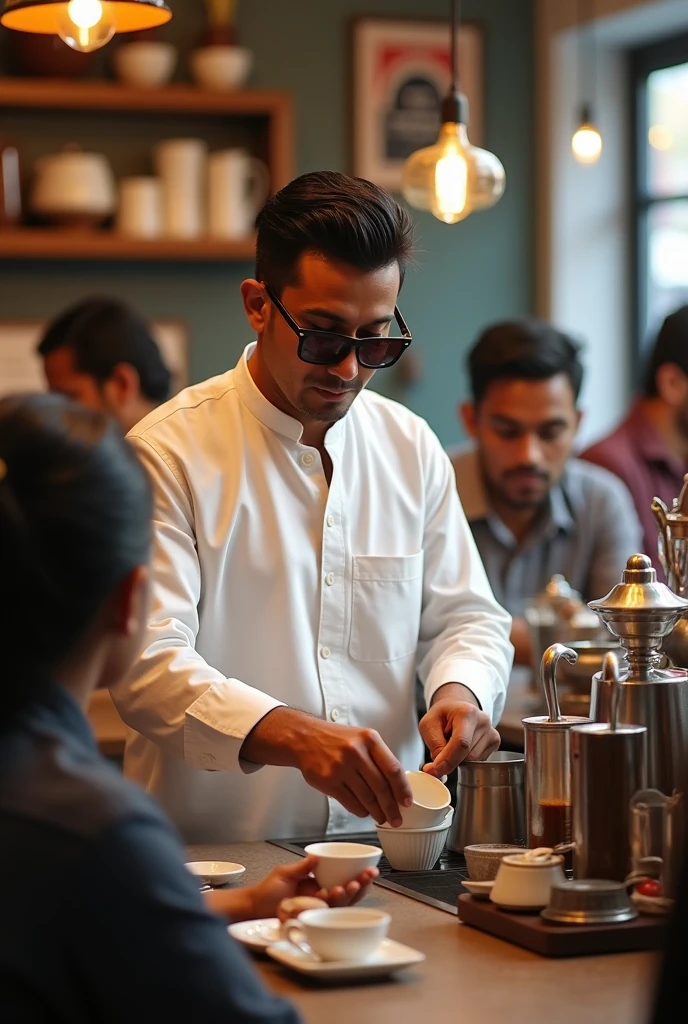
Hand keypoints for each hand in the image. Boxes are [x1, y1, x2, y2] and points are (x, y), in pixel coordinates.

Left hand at [205, 855, 378, 922]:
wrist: (252, 907)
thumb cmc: (266, 891)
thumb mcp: (285, 873)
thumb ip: (302, 867)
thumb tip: (318, 856)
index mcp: (318, 886)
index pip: (343, 881)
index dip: (357, 878)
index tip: (370, 869)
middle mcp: (320, 899)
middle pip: (346, 895)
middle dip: (359, 886)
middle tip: (368, 876)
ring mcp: (315, 911)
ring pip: (338, 905)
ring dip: (346, 895)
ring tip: (349, 885)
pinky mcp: (308, 920)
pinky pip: (322, 914)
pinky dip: (329, 904)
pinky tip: (334, 894)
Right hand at [297, 721, 412, 826]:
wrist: (305, 738)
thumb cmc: (337, 739)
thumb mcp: (362, 738)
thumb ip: (379, 757)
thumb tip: (398, 785)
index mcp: (369, 739)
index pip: (393, 768)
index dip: (402, 789)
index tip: (407, 802)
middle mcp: (356, 752)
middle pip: (381, 787)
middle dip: (391, 807)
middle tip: (396, 819)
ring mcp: (341, 767)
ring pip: (366, 797)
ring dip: (376, 812)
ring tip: (381, 817)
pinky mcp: (328, 781)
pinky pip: (350, 802)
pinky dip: (360, 810)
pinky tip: (364, 812)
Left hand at [419, 685, 499, 776]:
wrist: (456, 707)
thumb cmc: (442, 714)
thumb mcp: (428, 724)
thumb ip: (434, 745)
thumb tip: (439, 768)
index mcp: (467, 713)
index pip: (461, 743)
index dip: (448, 760)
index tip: (435, 770)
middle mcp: (483, 721)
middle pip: (467, 755)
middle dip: (451, 758)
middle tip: (442, 746)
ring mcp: (492, 731)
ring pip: (473, 761)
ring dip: (458, 758)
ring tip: (454, 742)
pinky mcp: (495, 741)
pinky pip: (479, 761)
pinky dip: (467, 758)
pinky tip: (463, 746)